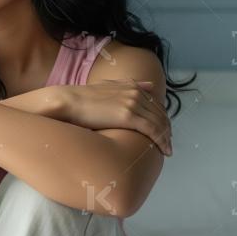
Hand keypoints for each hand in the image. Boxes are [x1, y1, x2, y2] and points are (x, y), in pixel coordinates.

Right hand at [54, 79, 171, 154]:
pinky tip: (164, 150)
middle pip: (160, 114)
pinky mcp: (128, 116)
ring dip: (166, 137)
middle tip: (168, 143)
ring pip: (159, 123)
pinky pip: (152, 130)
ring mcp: (133, 104)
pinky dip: (162, 140)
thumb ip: (129, 85)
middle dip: (167, 129)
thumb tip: (150, 86)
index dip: (162, 118)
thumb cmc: (83, 98)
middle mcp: (135, 93)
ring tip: (167, 150)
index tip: (164, 131)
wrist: (69, 101)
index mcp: (132, 86)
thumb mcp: (108, 86)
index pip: (156, 104)